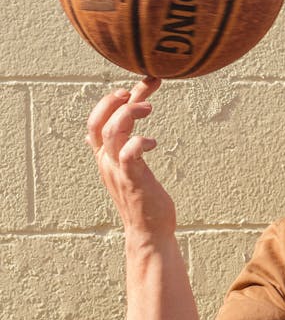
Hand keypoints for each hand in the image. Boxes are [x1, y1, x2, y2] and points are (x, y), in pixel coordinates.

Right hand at [86, 77, 175, 241]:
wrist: (149, 233)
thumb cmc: (144, 201)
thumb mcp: (127, 169)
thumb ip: (119, 148)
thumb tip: (98, 135)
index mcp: (105, 158)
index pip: (97, 121)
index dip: (110, 100)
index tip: (134, 86)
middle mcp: (107, 162)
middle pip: (98, 122)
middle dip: (112, 101)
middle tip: (133, 91)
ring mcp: (118, 171)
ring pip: (111, 132)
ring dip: (128, 114)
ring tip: (149, 107)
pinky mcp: (133, 180)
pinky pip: (128, 154)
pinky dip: (138, 141)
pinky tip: (152, 142)